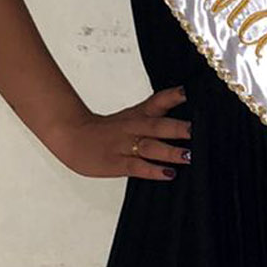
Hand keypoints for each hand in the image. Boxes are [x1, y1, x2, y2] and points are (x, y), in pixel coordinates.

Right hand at [51, 81, 191, 181]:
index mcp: (136, 115)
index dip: (171, 96)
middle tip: (195, 130)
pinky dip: (153, 170)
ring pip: (149, 147)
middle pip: (155, 125)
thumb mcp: (130, 117)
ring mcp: (123, 146)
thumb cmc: (106, 130)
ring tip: (188, 155)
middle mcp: (132, 128)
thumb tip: (184, 118)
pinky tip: (168, 173)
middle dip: (176, 128)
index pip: (156, 102)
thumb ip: (154, 116)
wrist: (71, 136)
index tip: (187, 92)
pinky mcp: (116, 163)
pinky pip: (137, 167)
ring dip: (169, 151)